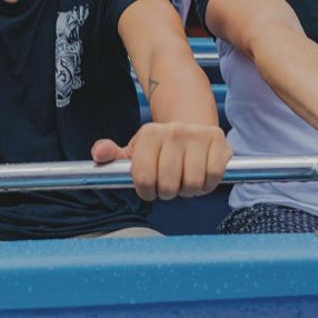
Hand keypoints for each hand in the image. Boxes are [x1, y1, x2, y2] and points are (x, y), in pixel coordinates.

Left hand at [92, 122, 230, 200]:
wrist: (192, 125)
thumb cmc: (161, 146)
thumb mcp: (135, 150)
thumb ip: (113, 156)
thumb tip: (98, 154)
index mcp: (150, 134)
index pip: (143, 179)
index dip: (146, 191)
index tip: (149, 188)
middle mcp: (174, 131)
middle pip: (168, 185)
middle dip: (168, 192)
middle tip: (169, 184)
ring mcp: (198, 135)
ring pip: (192, 184)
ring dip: (188, 190)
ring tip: (185, 179)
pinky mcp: (219, 142)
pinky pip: (212, 178)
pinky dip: (207, 185)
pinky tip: (201, 176)